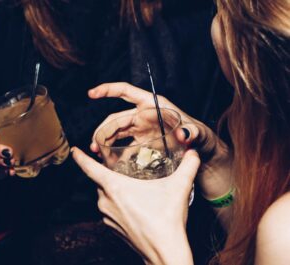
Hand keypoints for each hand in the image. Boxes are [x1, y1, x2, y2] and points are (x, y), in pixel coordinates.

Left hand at [72, 147, 198, 264]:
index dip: (80, 157)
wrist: (164, 252)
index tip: (74, 150)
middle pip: (101, 181)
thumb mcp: (178, 187)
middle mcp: (105, 201)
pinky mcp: (111, 228)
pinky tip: (135, 207)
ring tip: (134, 190)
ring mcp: (107, 216)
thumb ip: (188, 166)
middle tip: (125, 170)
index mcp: (114, 187)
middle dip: (111, 175)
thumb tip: (194, 151)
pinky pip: (111, 210)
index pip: (90, 168)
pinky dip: (119, 206)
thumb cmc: (166, 219)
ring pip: (106, 196)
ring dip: (116, 192)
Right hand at [88, 82, 232, 199]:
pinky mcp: (142, 143)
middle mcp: (144, 115)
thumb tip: (184, 134)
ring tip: (97, 154)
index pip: (126, 92)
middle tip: (95, 146)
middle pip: (116, 118)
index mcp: (153, 105)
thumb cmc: (203, 139)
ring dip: (104, 141)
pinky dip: (114, 152)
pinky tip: (108, 162)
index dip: (108, 90)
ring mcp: (141, 129)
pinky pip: (123, 145)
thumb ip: (193, 133)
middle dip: (102, 129)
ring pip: (116, 131)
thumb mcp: (200, 134)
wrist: (203, 155)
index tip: (92, 93)